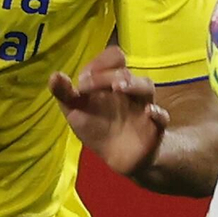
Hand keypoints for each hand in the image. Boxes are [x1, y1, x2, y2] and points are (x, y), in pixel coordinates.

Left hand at [49, 45, 169, 176]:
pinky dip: (158, 114)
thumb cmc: (97, 128)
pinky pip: (162, 117)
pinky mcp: (155, 127)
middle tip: (88, 85)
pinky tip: (149, 113)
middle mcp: (129, 90)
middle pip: (124, 71)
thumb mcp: (76, 111)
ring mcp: (144, 106)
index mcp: (110, 82)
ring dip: (133, 84)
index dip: (100, 63)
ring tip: (118, 88)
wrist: (119, 158)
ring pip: (146, 86)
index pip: (113, 58)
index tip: (84, 81)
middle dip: (107, 75)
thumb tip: (55, 75)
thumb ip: (65, 94)